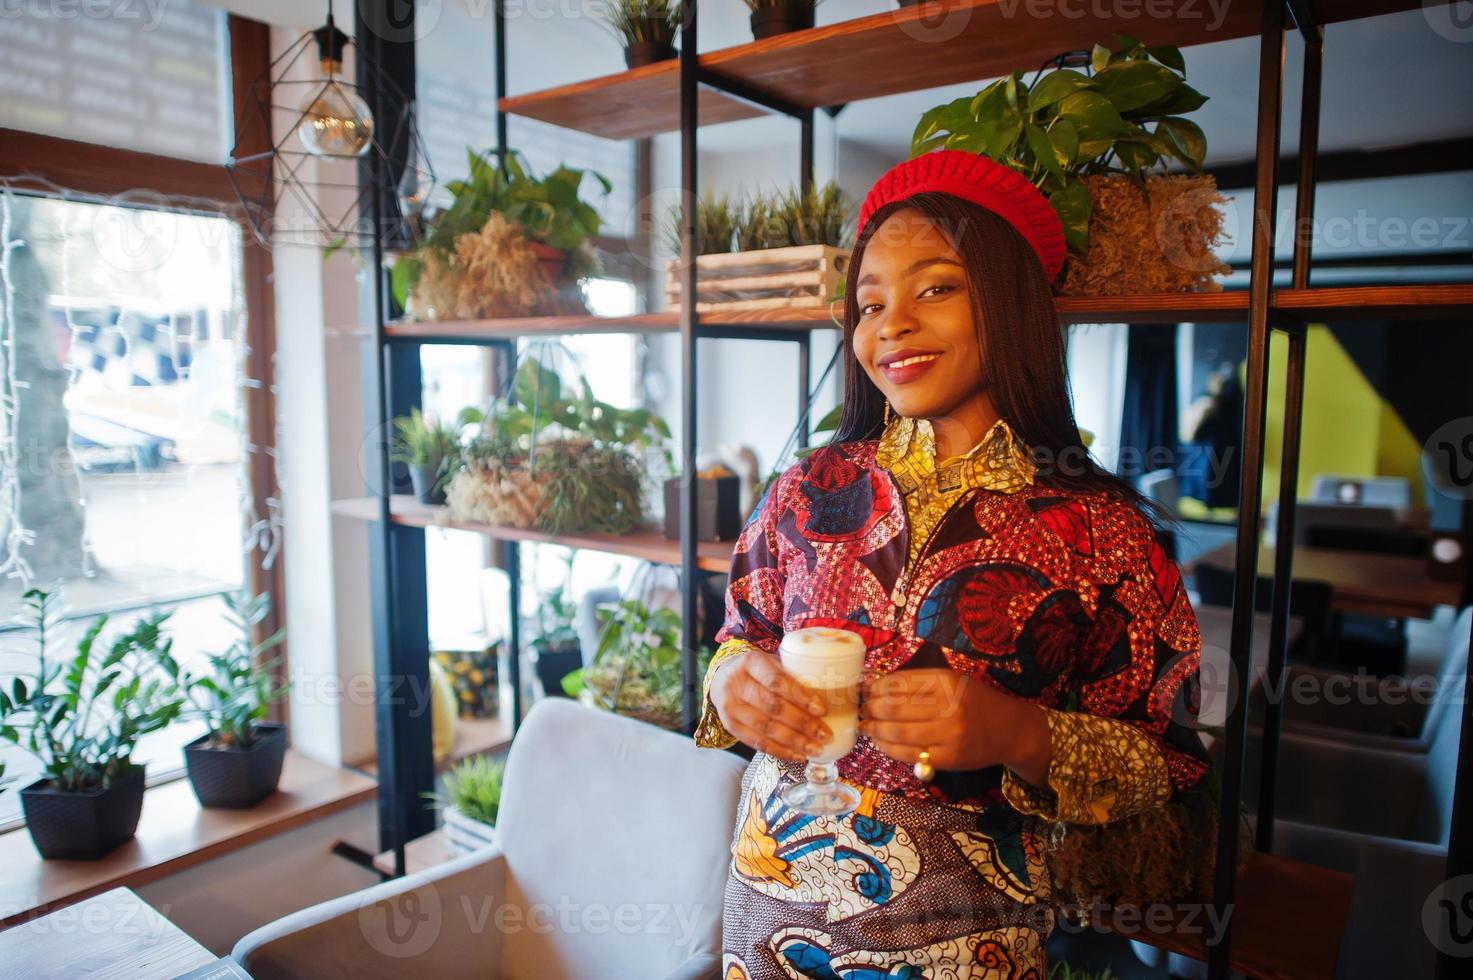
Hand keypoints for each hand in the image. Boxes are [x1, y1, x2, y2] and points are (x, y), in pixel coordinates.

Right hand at [710, 647, 832, 762]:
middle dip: (802, 723)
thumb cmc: (757, 671)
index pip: (776, 680)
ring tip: (816, 749)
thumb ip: (793, 674)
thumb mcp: (771, 662)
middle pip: (772, 706)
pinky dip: (780, 751)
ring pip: (765, 728)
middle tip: (825, 735)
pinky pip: (757, 742)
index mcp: (750, 661)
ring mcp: (730, 706)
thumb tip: (834, 691)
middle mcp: (736, 683)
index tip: (822, 710)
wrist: (721, 678)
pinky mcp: (730, 726)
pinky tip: (798, 755)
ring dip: (794, 741)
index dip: (800, 696)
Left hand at [858, 669, 1050, 781]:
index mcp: (947, 681)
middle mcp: (949, 706)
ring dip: (874, 729)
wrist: (1011, 730)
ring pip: (898, 732)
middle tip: (862, 709)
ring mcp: (949, 734)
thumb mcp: (953, 683)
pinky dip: (888, 748)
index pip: (899, 683)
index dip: (876, 688)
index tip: (866, 690)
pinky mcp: (949, 758)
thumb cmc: (976, 703)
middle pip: (894, 707)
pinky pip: (909, 754)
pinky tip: (880, 742)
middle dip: (870, 709)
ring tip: (865, 726)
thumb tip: (877, 686)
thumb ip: (920, 683)